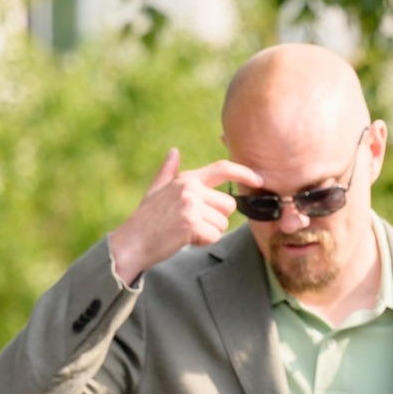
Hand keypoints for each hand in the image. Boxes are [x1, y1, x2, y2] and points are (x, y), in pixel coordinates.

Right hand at [104, 148, 260, 284]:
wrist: (132, 241)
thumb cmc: (147, 218)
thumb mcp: (157, 190)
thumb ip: (168, 172)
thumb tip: (174, 151)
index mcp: (186, 179)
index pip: (222, 168)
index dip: (244, 171)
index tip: (259, 179)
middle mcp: (190, 188)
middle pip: (229, 205)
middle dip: (217, 219)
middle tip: (192, 223)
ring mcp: (190, 204)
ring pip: (223, 223)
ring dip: (209, 232)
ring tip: (185, 230)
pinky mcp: (191, 223)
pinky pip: (215, 236)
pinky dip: (203, 242)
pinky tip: (184, 239)